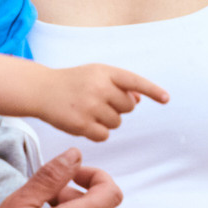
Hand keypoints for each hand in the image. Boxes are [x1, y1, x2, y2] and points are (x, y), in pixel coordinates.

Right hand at [33, 64, 167, 142]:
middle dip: (118, 107)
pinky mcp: (81, 124)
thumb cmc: (73, 82)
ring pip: (117, 122)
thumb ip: (118, 84)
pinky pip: (104, 135)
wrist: (41, 90)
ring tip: (89, 111)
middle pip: (128, 107)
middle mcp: (98, 87)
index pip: (134, 81)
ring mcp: (90, 106)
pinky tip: (85, 123)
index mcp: (104, 72)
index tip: (166, 98)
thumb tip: (139, 99)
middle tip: (99, 102)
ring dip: (107, 121)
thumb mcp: (95, 75)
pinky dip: (97, 133)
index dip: (152, 90)